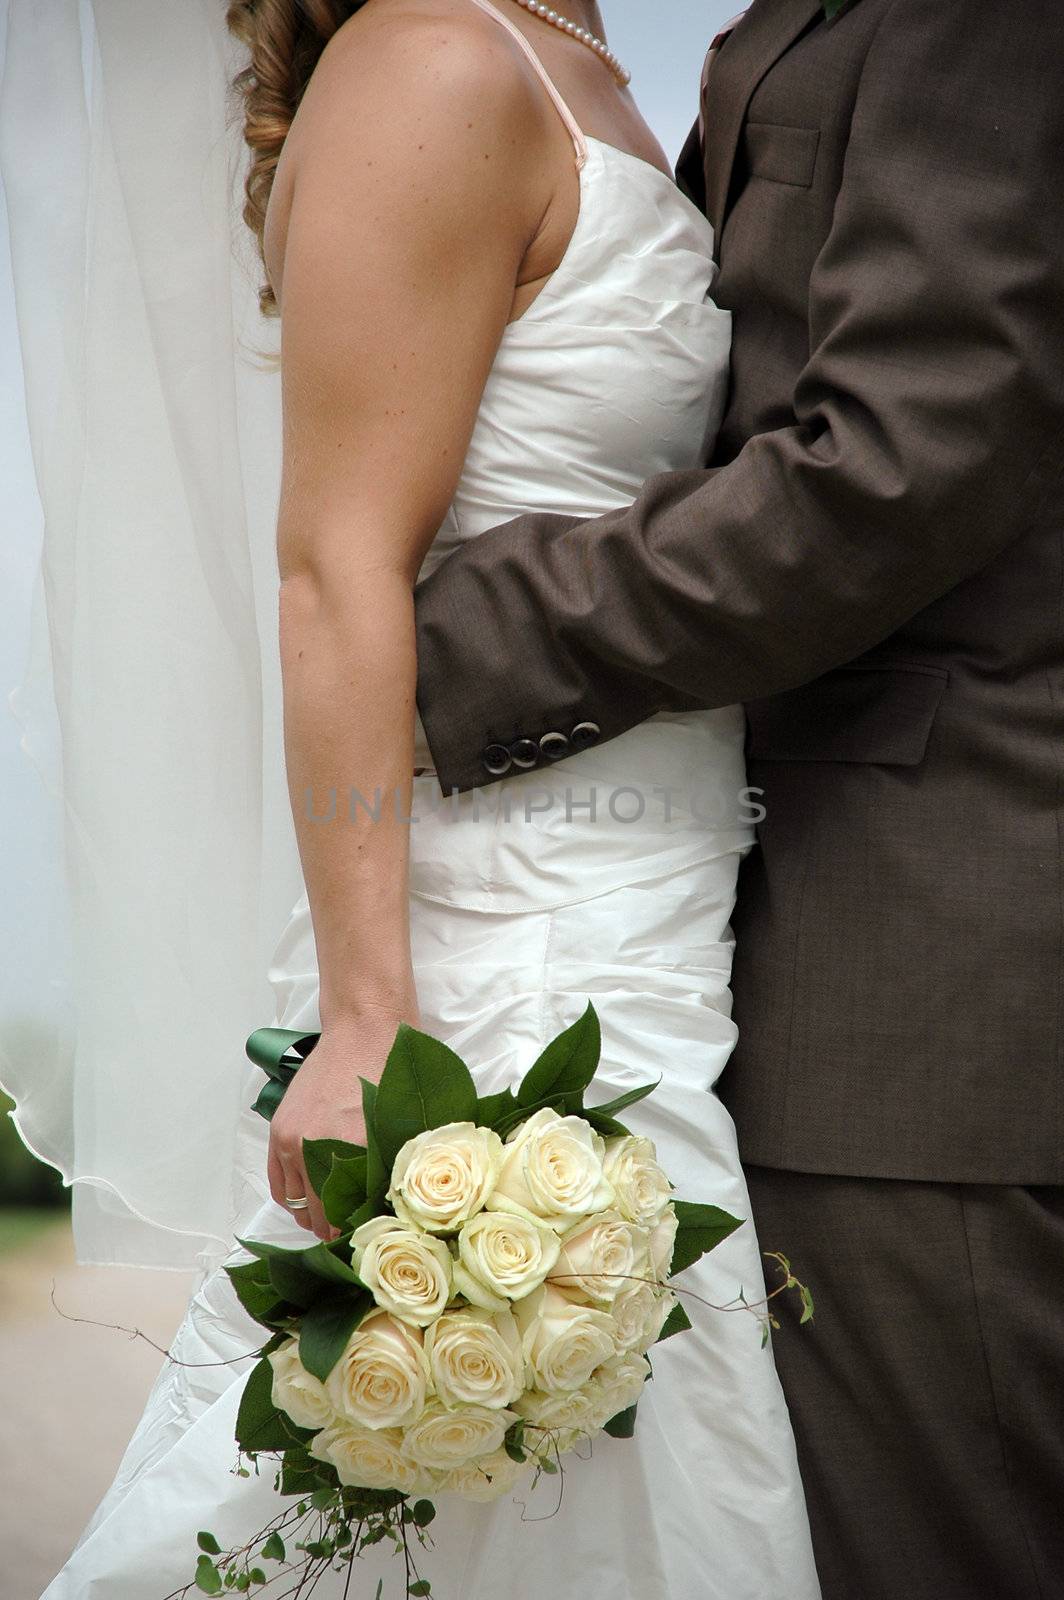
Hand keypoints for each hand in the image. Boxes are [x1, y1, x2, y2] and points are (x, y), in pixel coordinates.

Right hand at [267, 1011, 411, 1241]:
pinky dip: (291, 1199)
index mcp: (354, 1150)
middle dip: (336, 1232)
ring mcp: (294, 1139)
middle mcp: (318, 1148)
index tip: (369, 1244)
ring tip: (329, 1226)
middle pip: (322, 1214)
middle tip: (351, 1241)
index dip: (360, 1235)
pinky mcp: (282, 1129)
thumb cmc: (393, 1071)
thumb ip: (393, 1169)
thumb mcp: (404, 1124)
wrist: (364, 1028)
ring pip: (297, 1202)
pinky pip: (278, 1181)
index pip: (352, 1215)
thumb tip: (388, 1211)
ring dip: (312, 1218)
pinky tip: (307, 1207)